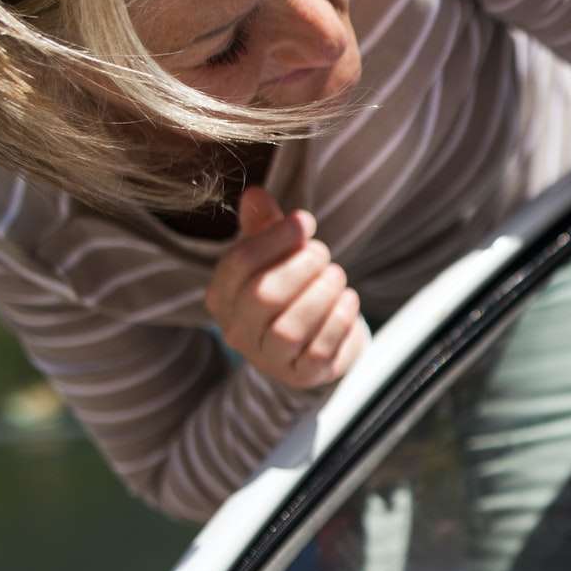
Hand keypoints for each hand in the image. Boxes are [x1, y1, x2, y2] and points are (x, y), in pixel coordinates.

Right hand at [205, 188, 366, 389]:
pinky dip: (339, 320)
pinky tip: (348, 299)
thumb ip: (264, 225)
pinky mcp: (301, 375)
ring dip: (322, 294)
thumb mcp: (275, 255)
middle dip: (301, 267)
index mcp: (221, 296)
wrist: (317, 344)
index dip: (275, 238)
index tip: (305, 221)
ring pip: (291, 328)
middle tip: (323, 253)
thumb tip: (255, 194)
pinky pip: (319, 350)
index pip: (239, 264)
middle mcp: (237, 331)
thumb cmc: (292, 289)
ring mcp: (268, 358)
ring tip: (337, 275)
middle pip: (264, 295)